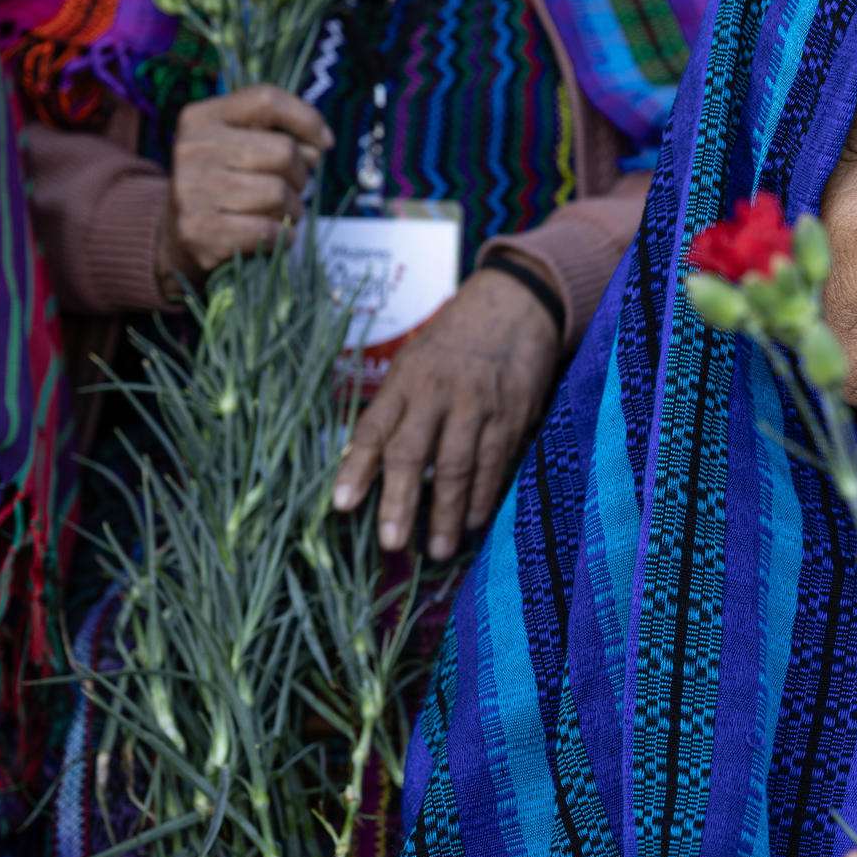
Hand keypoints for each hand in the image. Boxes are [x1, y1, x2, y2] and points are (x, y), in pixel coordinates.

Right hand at [157, 85, 333, 290]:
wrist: (177, 235)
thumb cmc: (224, 184)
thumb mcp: (239, 144)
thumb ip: (278, 131)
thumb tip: (322, 143)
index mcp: (202, 118)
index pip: (267, 100)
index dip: (307, 120)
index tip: (323, 143)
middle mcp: (193, 148)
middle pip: (283, 152)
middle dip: (301, 176)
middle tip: (291, 189)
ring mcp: (192, 190)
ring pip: (279, 194)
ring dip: (293, 210)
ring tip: (278, 213)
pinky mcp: (200, 231)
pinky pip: (268, 230)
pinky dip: (282, 236)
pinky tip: (272, 235)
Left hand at [331, 258, 562, 558]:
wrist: (515, 307)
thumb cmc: (454, 342)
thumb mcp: (413, 364)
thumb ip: (392, 410)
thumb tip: (358, 460)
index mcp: (406, 381)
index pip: (374, 429)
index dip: (356, 469)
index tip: (341, 505)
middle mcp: (438, 394)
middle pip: (414, 455)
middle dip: (400, 503)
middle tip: (391, 544)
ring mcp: (478, 406)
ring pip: (458, 468)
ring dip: (446, 514)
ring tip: (437, 550)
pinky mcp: (512, 416)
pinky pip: (495, 465)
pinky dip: (483, 497)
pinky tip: (472, 522)